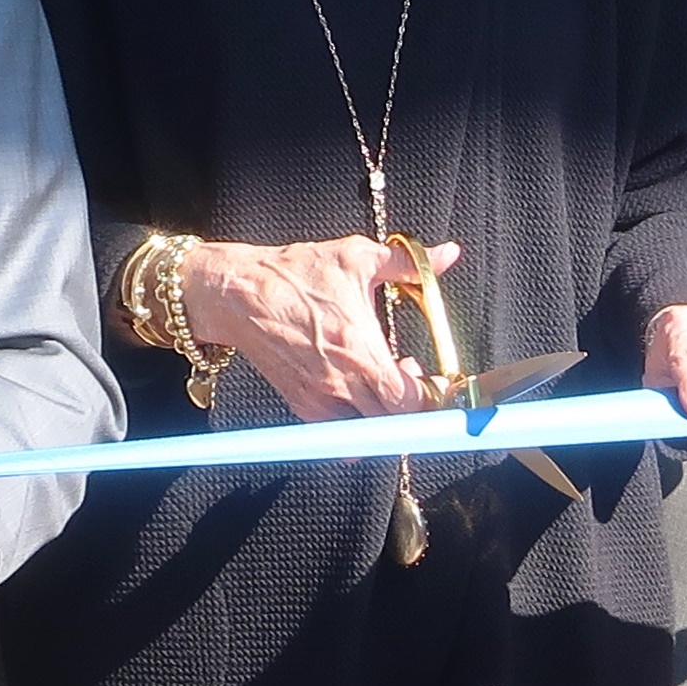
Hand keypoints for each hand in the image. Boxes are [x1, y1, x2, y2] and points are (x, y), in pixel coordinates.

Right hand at [188, 234, 449, 421]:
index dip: (431, 397)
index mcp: (360, 351)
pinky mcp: (301, 406)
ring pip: (368, 431)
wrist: (237, 293)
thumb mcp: (356, 259)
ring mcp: (319, 400)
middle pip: (394, 424)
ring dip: (384, 414)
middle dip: (412, 407)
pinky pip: (340, 431)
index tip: (437, 381)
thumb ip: (410, 264)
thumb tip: (449, 254)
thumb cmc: (294, 275)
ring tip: (384, 381)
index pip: (409, 402)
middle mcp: (340, 384)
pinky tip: (359, 390)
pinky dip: (357, 420)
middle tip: (412, 376)